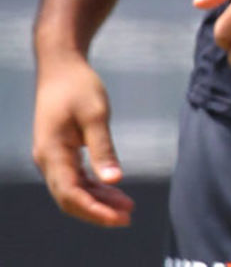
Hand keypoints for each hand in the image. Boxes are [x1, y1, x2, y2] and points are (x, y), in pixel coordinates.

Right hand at [32, 53, 134, 226]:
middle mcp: (48, 160)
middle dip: (98, 211)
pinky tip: (114, 189)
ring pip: (73, 190)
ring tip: (127, 206)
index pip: (71, 194)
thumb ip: (103, 148)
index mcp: (52, 153)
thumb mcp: (95, 114)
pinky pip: (75, 177)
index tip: (120, 217)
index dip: (95, 210)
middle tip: (128, 217)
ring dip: (98, 200)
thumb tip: (114, 180)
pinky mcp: (60, 151)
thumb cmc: (78, 86)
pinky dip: (93, 186)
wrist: (61, 66)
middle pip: (70, 198)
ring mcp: (52, 157)